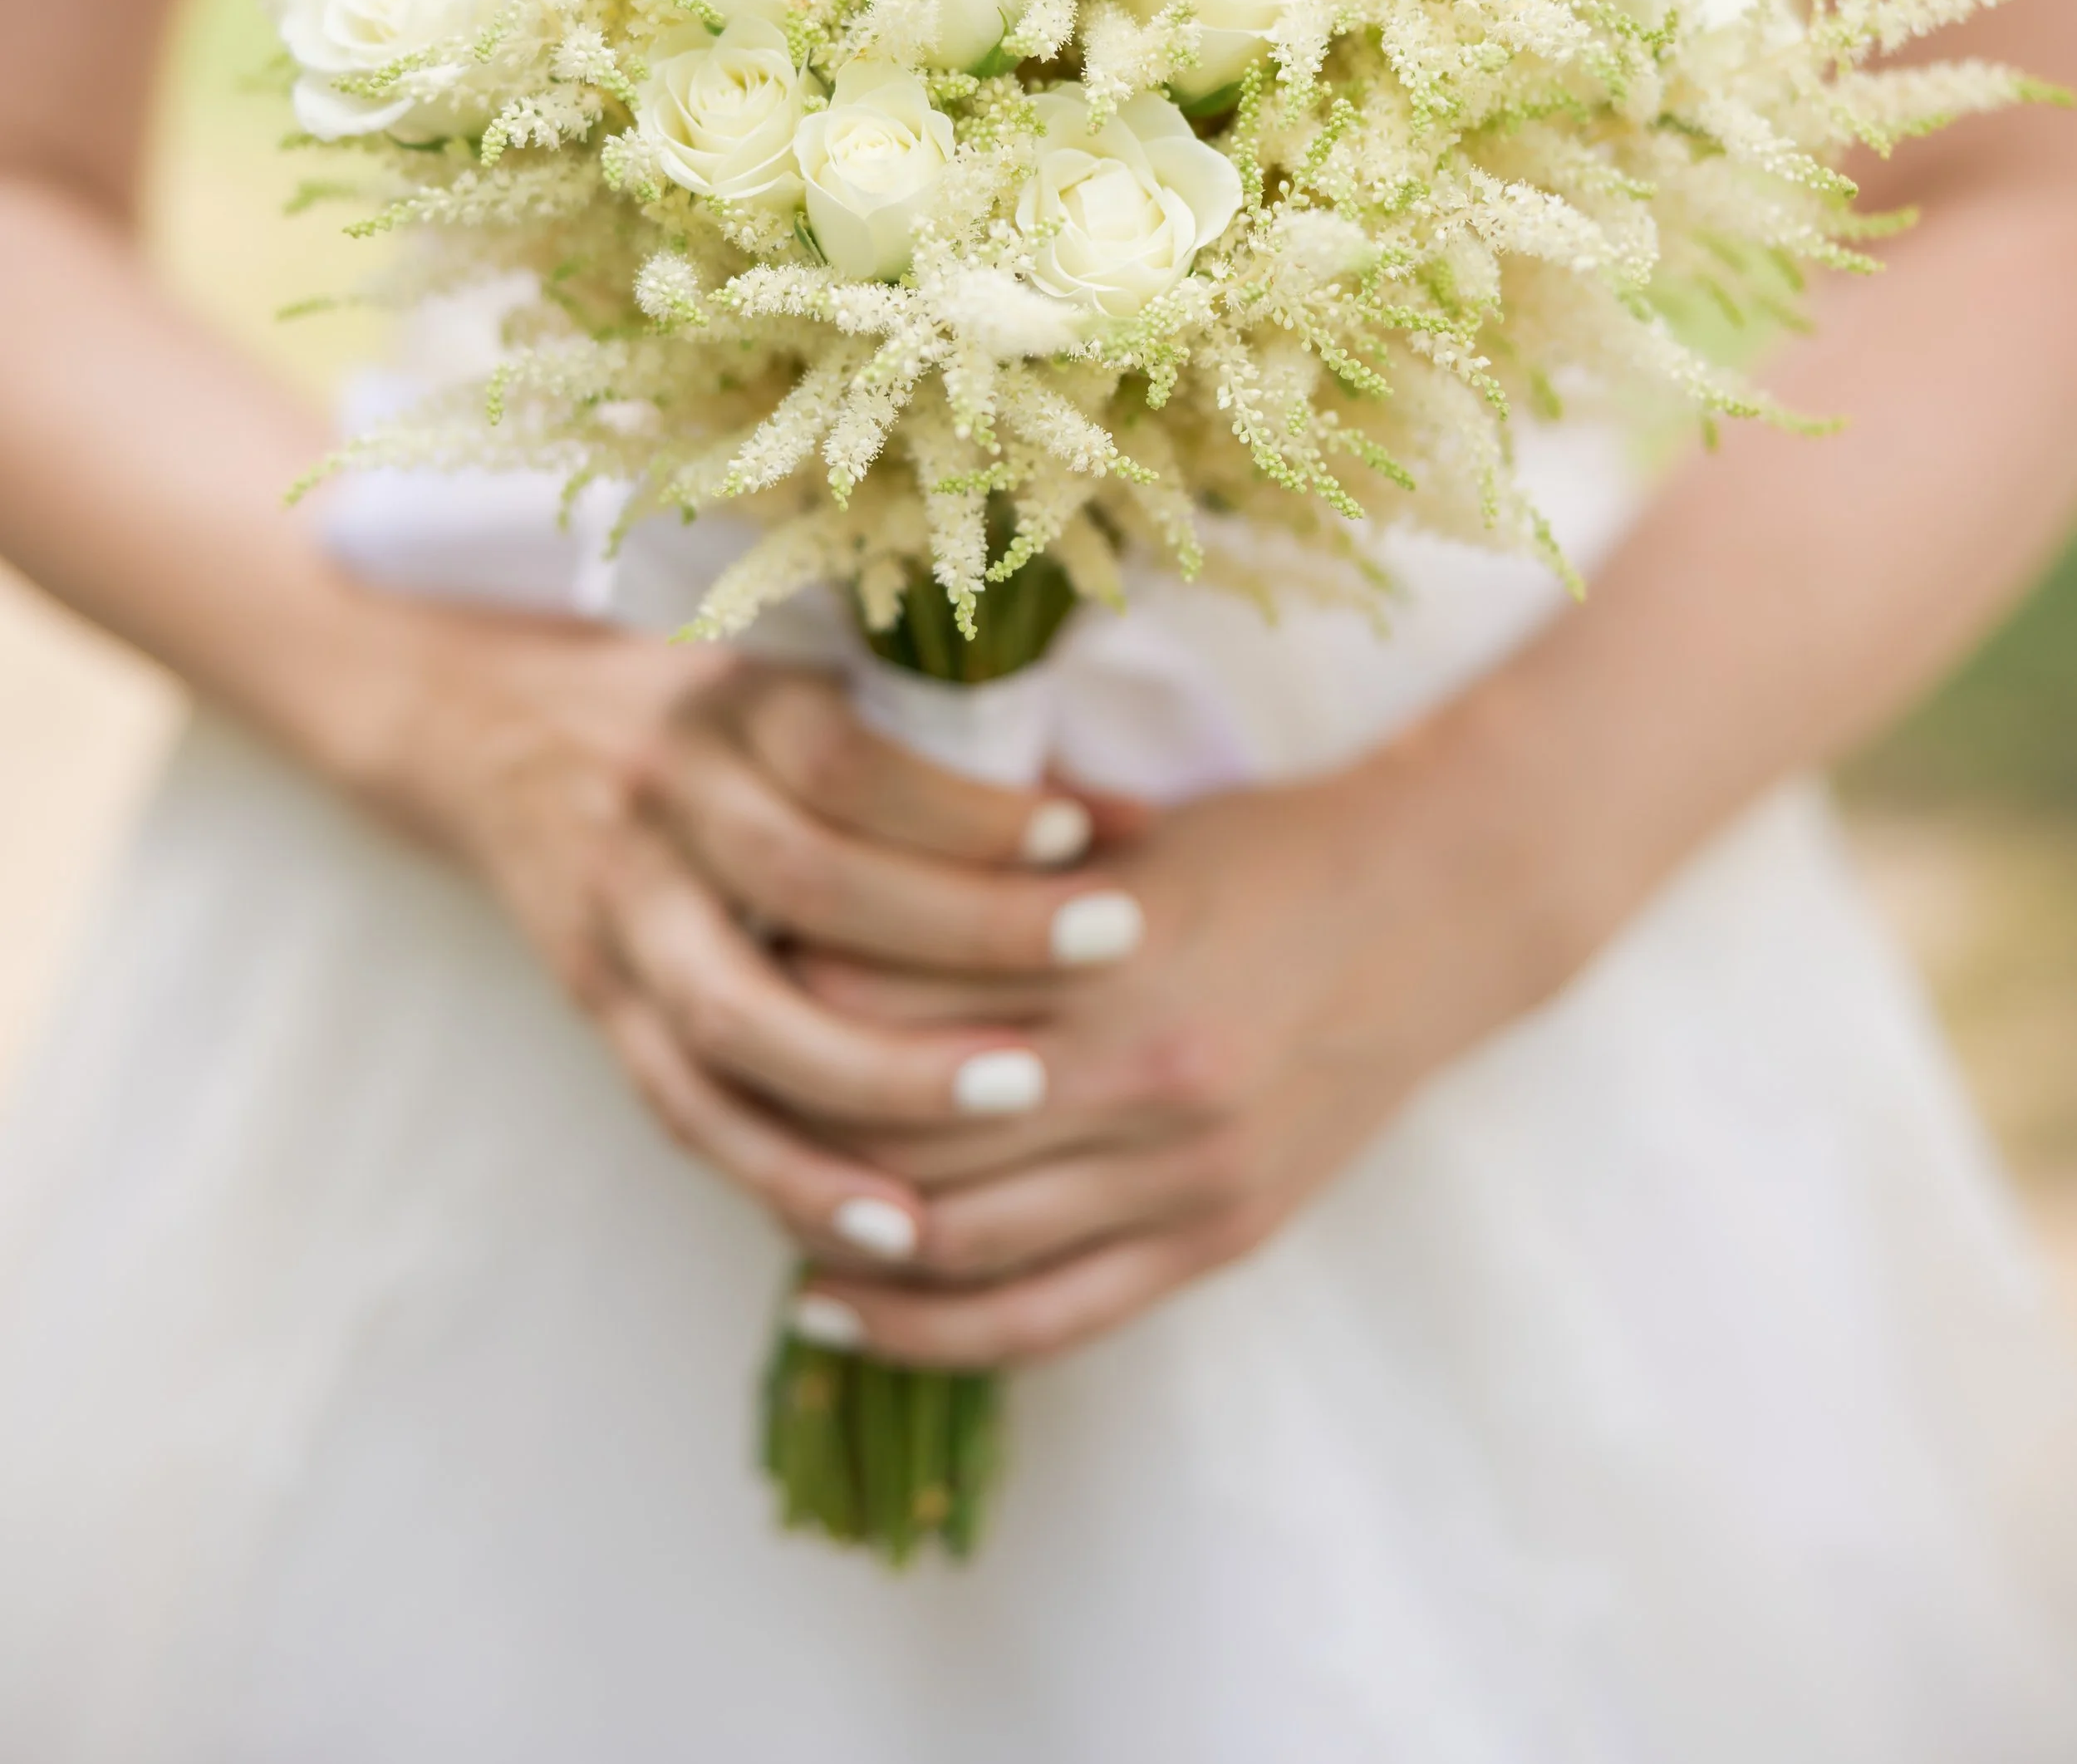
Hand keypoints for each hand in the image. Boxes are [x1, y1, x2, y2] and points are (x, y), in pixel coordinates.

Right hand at [345, 595, 1138, 1264]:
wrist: (489, 733)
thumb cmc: (706, 709)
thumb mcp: (802, 684)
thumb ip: (947, 741)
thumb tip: (1137, 814)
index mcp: (729, 708)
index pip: (854, 756)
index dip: (970, 800)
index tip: (1091, 835)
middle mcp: (665, 807)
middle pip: (812, 882)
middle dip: (967, 927)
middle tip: (1109, 951)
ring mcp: (621, 917)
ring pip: (744, 1020)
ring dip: (884, 1075)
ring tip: (1022, 1095)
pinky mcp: (597, 1012)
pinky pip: (693, 1113)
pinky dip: (791, 1175)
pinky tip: (897, 1226)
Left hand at [780, 694, 1601, 1365]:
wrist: (1434, 910)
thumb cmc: (1262, 845)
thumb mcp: (1126, 828)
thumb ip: (992, 872)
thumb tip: (825, 901)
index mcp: (1111, 945)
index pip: (897, 993)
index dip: (796, 992)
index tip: (736, 972)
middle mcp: (1145, 1070)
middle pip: (910, 1125)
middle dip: (795, 1119)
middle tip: (720, 1095)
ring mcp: (1185, 1171)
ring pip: (965, 1238)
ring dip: (842, 1233)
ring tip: (760, 1204)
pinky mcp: (1217, 1237)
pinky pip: (1049, 1316)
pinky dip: (931, 1327)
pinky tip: (842, 1305)